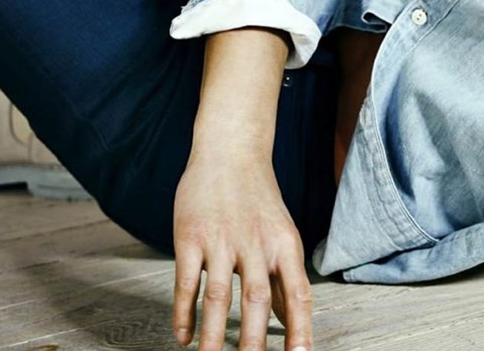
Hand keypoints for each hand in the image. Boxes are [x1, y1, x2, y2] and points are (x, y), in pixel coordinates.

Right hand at [171, 150, 313, 350]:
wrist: (230, 151)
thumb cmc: (258, 199)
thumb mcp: (280, 234)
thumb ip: (282, 277)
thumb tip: (289, 321)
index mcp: (285, 245)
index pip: (298, 293)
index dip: (300, 328)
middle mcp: (256, 244)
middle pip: (257, 300)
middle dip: (253, 341)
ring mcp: (221, 240)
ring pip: (218, 297)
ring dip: (213, 335)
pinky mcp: (190, 237)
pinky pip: (186, 283)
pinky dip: (184, 314)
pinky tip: (184, 338)